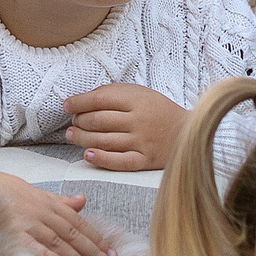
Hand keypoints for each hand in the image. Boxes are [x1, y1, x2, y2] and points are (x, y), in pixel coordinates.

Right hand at [0, 172, 118, 255]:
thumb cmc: (6, 192)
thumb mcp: (36, 193)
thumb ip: (60, 202)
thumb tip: (82, 201)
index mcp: (50, 204)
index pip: (79, 224)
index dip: (97, 240)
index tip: (112, 255)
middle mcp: (42, 213)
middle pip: (73, 236)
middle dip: (94, 253)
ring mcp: (28, 223)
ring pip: (59, 243)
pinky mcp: (12, 232)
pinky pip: (33, 247)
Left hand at [64, 85, 187, 171]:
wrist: (187, 132)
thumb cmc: (157, 110)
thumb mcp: (140, 93)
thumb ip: (114, 94)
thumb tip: (83, 100)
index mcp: (137, 100)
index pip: (100, 99)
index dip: (79, 102)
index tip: (68, 105)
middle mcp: (139, 121)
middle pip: (99, 121)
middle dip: (80, 121)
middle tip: (73, 122)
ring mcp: (142, 142)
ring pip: (104, 141)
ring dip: (83, 139)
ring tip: (72, 136)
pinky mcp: (144, 160)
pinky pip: (119, 161)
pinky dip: (101, 159)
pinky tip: (88, 155)